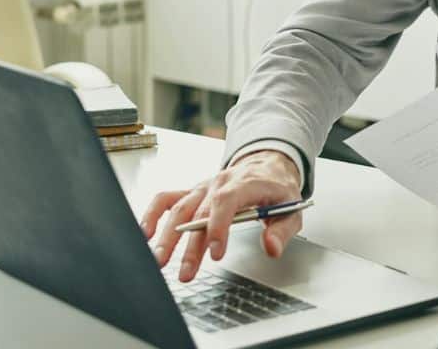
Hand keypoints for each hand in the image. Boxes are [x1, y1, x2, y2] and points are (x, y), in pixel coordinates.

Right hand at [139, 150, 302, 281]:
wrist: (266, 165)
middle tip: (186, 272)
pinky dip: (152, 214)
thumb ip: (282, 230)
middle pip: (199, 213)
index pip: (226, 202)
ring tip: (160, 261)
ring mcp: (202, 188)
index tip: (216, 253)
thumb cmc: (277, 188)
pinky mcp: (192, 193)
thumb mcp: (291, 208)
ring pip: (179, 209)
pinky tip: (145, 234)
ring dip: (167, 236)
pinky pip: (166, 199)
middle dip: (190, 246)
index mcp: (244, 183)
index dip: (218, 227)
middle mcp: (218, 184)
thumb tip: (271, 247)